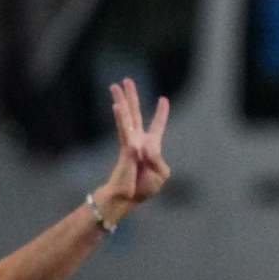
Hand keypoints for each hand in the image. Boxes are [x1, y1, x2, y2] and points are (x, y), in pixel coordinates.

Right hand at [95, 78, 171, 222]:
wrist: (128, 199)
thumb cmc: (144, 188)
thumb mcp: (161, 174)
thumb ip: (158, 159)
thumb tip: (145, 147)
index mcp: (152, 146)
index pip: (157, 126)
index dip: (161, 113)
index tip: (163, 99)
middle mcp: (139, 140)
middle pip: (136, 113)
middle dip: (132, 96)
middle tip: (126, 80)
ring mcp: (131, 142)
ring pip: (126, 116)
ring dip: (121, 100)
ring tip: (115, 85)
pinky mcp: (125, 148)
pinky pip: (124, 130)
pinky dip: (121, 118)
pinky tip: (116, 106)